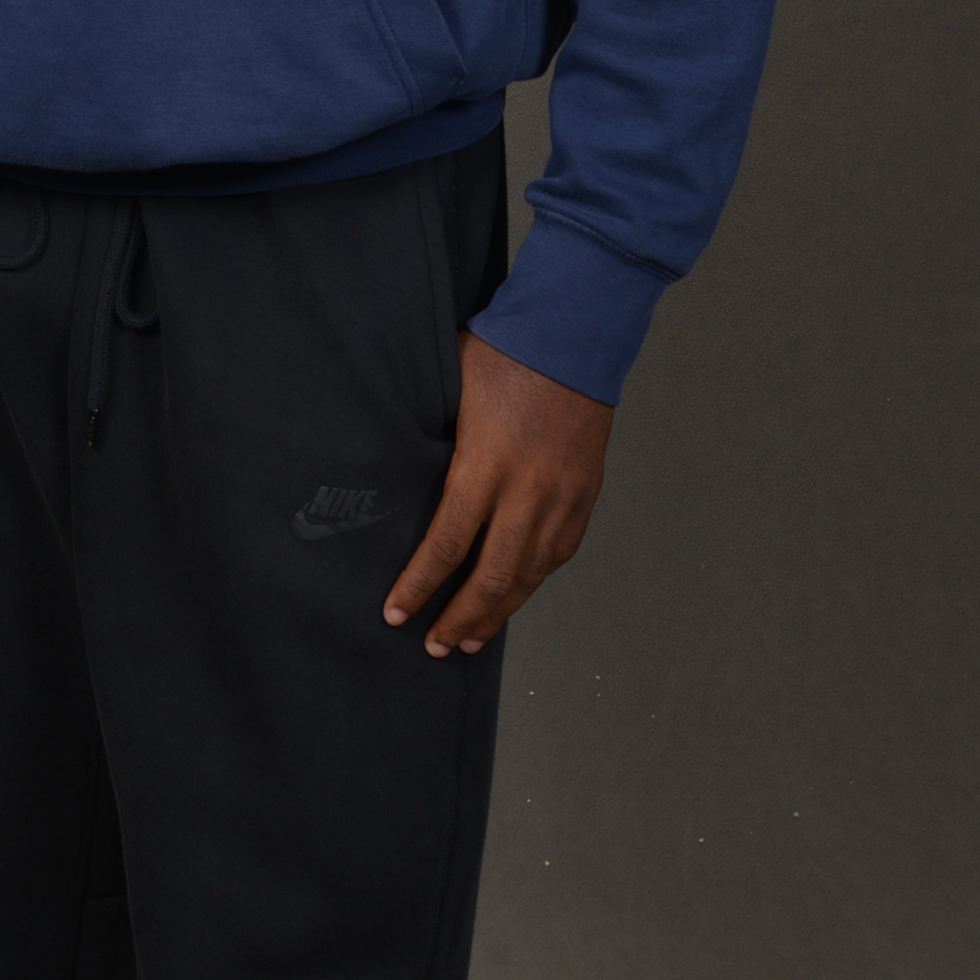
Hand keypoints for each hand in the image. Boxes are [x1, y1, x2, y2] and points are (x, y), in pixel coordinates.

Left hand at [383, 330, 612, 654]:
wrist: (572, 334)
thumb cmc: (503, 353)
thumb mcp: (450, 393)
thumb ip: (435, 444)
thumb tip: (404, 478)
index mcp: (484, 465)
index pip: (445, 545)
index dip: (418, 586)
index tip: (396, 613)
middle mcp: (527, 492)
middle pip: (492, 576)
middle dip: (460, 618)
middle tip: (434, 645)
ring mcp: (561, 497)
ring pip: (529, 574)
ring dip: (498, 611)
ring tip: (471, 639)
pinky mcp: (584, 495)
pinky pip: (557, 554)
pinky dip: (533, 581)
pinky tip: (515, 594)